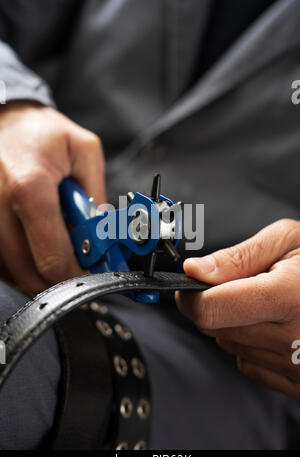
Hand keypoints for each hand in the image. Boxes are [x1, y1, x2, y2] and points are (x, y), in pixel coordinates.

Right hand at [0, 101, 105, 291]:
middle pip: (29, 273)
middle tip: (74, 261)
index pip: (52, 257)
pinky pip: (0, 261)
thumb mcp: (85, 152)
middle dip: (58, 276)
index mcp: (30, 186)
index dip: (76, 273)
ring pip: (12, 271)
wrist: (4, 119)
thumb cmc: (44, 133)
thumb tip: (101, 239)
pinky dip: (19, 261)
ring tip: (51, 243)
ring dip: (37, 269)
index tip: (88, 270)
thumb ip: (95, 197)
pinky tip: (32, 241)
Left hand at [175, 219, 299, 397]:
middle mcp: (292, 339)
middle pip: (214, 328)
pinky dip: (253, 345)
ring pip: (229, 346)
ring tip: (267, 305)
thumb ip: (238, 257)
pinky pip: (250, 365)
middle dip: (215, 305)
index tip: (190, 285)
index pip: (210, 309)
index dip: (190, 295)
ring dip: (235, 324)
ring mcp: (298, 366)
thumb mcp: (288, 241)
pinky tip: (277, 326)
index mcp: (287, 297)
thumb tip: (195, 271)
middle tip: (242, 287)